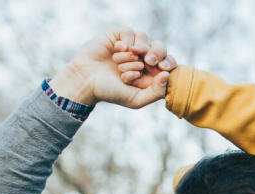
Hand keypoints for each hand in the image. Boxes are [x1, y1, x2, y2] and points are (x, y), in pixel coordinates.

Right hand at [48, 29, 170, 108]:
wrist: (85, 81)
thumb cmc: (110, 92)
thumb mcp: (136, 99)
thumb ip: (155, 92)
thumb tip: (167, 75)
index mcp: (150, 72)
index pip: (168, 62)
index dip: (168, 62)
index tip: (162, 69)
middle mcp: (142, 58)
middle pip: (160, 47)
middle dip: (156, 54)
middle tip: (148, 61)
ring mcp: (130, 46)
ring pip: (144, 40)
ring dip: (134, 53)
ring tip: (122, 62)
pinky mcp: (118, 37)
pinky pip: (130, 32)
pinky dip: (126, 42)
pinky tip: (118, 50)